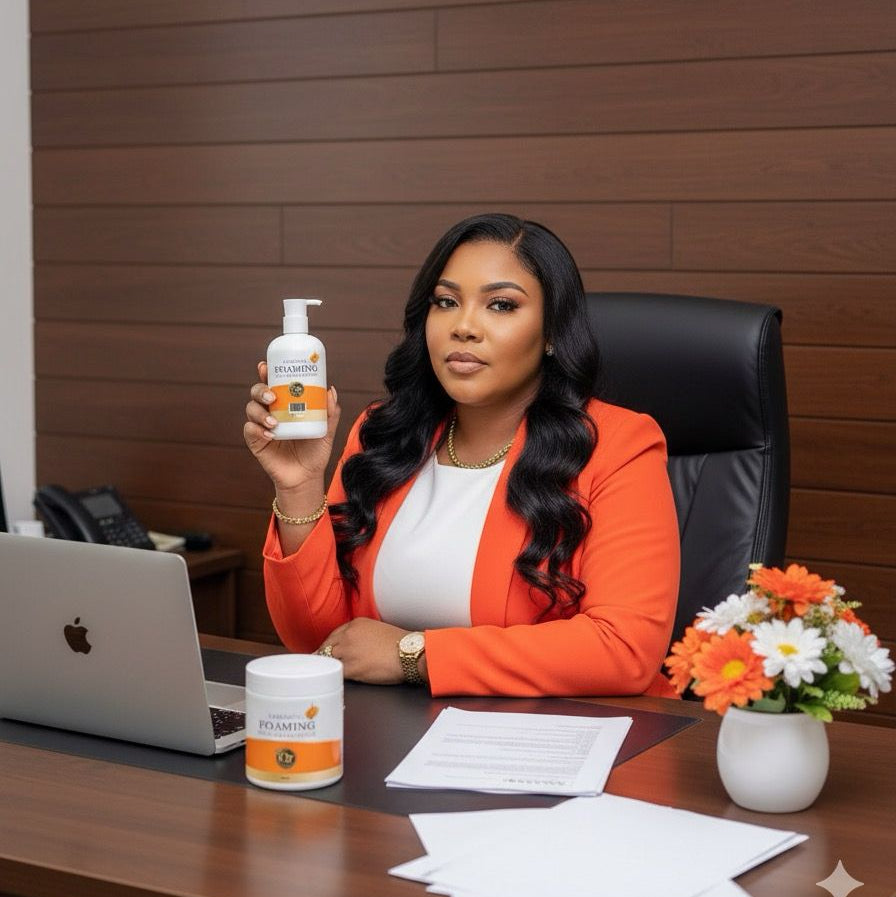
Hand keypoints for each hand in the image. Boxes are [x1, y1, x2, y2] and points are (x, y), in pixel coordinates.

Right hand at [243, 361, 340, 492]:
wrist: (307, 477)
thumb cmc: (315, 451)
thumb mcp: (326, 430)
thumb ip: (330, 412)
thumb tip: (330, 390)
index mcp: (286, 404)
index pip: (274, 383)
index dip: (267, 372)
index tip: (266, 366)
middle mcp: (271, 411)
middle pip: (257, 392)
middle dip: (261, 389)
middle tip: (272, 395)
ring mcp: (261, 426)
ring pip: (251, 409)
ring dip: (260, 412)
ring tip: (274, 422)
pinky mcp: (256, 442)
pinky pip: (250, 430)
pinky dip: (258, 430)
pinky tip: (270, 434)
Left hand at [317, 618, 423, 685]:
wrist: (410, 653)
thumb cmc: (401, 644)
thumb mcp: (378, 630)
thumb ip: (363, 635)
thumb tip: (357, 647)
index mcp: (356, 624)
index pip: (335, 635)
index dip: (331, 646)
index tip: (328, 653)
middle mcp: (348, 635)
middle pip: (327, 646)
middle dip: (325, 656)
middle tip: (322, 666)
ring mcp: (348, 651)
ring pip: (328, 659)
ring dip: (327, 667)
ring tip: (326, 674)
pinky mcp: (351, 668)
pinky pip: (334, 672)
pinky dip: (332, 676)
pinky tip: (332, 680)